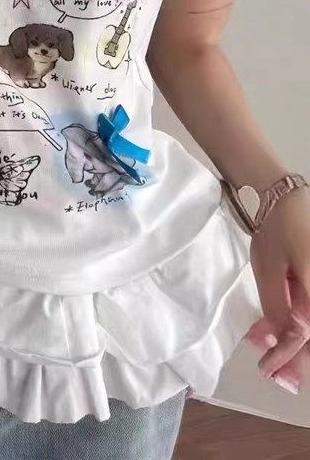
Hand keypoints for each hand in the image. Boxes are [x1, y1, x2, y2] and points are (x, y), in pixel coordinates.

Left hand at [248, 186, 309, 393]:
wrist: (287, 197)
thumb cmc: (277, 228)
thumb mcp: (268, 268)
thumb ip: (275, 306)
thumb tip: (275, 342)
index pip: (308, 334)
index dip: (290, 356)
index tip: (269, 370)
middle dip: (299, 360)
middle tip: (277, 377)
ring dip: (301, 347)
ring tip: (280, 366)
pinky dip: (301, 326)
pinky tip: (286, 337)